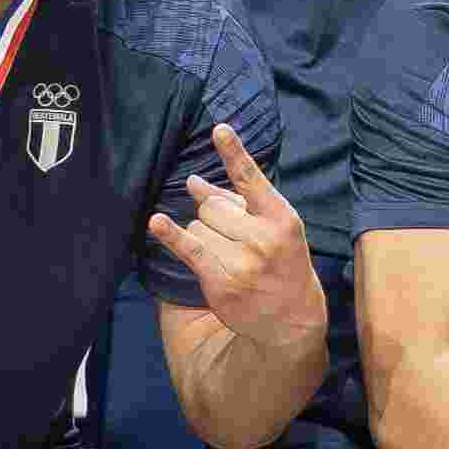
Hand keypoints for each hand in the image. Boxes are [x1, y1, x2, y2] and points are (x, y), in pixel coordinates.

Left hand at [146, 125, 322, 353]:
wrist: (291, 318)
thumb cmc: (282, 264)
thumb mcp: (274, 229)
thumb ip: (236, 203)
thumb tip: (192, 182)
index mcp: (281, 218)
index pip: (252, 179)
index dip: (234, 153)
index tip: (219, 130)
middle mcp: (263, 238)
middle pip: (212, 206)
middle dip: (212, 215)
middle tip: (231, 236)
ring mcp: (242, 262)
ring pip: (198, 227)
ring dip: (202, 235)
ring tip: (226, 255)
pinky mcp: (221, 282)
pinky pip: (190, 249)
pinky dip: (170, 235)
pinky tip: (157, 223)